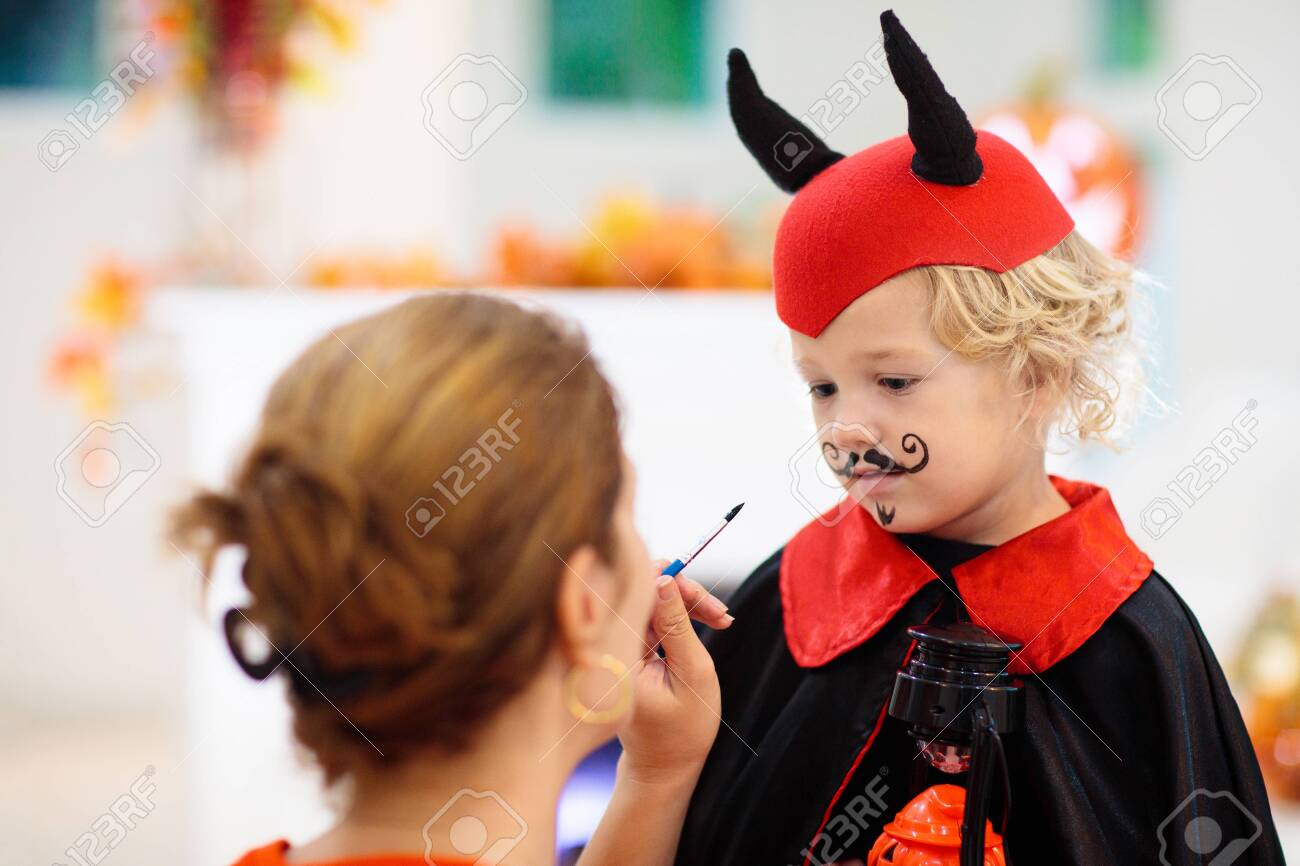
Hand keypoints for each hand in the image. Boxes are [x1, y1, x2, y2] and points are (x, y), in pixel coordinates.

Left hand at [617, 563, 726, 785]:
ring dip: (688, 605)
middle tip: (721, 614)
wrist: (665, 765)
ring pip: (652, 602)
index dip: (672, 582)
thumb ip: (678, 625)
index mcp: (618, 654)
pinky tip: (707, 622)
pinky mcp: (629, 647)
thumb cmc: (684, 729)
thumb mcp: (692, 674)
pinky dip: (680, 617)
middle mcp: (611, 646)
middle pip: (645, 593)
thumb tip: (665, 578)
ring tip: (722, 620)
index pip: (637, 594)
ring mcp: (618, 646)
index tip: (707, 601)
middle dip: (685, 593)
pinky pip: (653, 617)